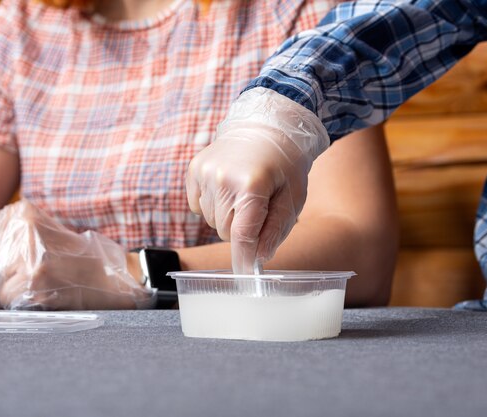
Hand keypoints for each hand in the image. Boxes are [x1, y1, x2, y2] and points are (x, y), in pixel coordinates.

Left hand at [0, 201, 152, 309]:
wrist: (112, 280)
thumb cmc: (74, 261)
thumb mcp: (41, 233)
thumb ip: (6, 237)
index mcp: (22, 212)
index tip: (11, 264)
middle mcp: (22, 227)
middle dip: (2, 277)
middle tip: (34, 276)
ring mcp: (29, 253)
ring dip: (12, 291)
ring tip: (42, 285)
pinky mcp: (35, 279)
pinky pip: (8, 299)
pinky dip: (23, 303)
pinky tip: (45, 294)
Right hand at [186, 87, 329, 272]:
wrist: (266, 126)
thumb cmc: (285, 165)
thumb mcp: (292, 197)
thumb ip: (276, 229)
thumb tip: (259, 257)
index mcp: (252, 185)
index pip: (241, 234)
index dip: (244, 258)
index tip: (245, 274)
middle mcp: (223, 178)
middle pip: (225, 231)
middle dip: (241, 229)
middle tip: (257, 208)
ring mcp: (205, 172)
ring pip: (210, 221)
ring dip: (226, 216)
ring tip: (243, 193)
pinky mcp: (194, 169)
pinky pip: (197, 206)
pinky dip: (212, 204)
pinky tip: (227, 188)